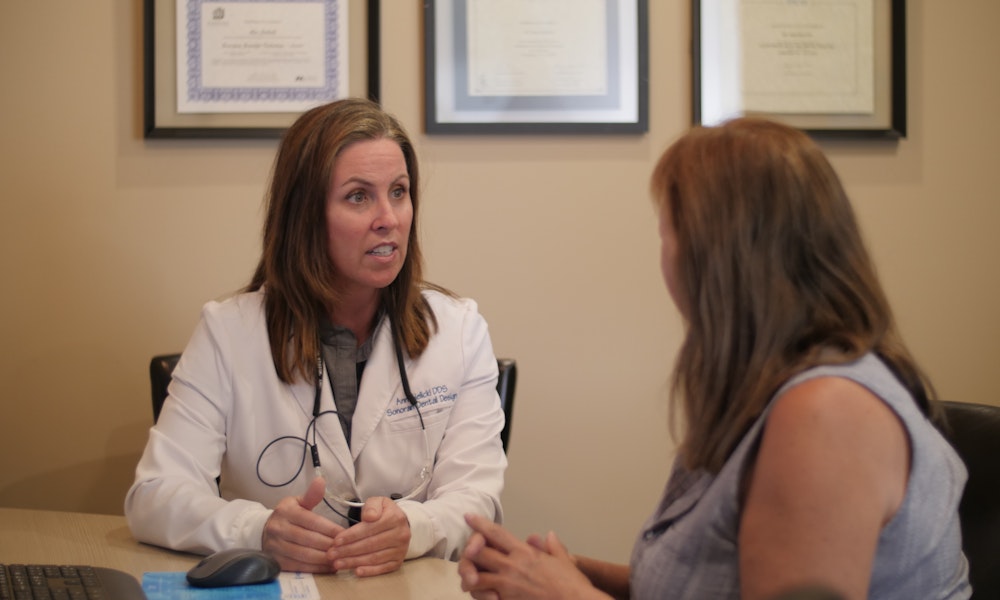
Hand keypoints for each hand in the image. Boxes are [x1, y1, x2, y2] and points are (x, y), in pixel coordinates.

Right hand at [262, 477, 344, 572]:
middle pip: (309, 539)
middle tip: (346, 549)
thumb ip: (311, 495)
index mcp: (286, 511)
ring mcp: (276, 546)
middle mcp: (279, 528)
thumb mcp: (297, 502)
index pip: (312, 521)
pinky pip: (298, 567)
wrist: (263, 530)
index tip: (345, 534)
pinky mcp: (276, 561)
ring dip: (324, 559)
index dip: (330, 529)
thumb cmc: (287, 515)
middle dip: (329, 545)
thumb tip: (321, 481)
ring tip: (340, 559)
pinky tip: (328, 567)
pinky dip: (316, 568)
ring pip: (304, 555)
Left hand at [327, 497, 410, 576]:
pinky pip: (383, 568)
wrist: (401, 524)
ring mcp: (400, 550)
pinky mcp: (398, 561)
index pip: (369, 528)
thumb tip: (369, 516)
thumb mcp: (378, 502)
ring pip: (374, 558)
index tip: (336, 541)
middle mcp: (400, 535)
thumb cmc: (384, 513)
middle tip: (331, 554)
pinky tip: (356, 571)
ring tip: (338, 563)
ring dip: (354, 562)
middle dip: (348, 550)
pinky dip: (369, 571)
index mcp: (395, 518)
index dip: (351, 536)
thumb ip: (372, 506)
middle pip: (370, 545)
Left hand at [458, 513, 604, 599]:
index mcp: (525, 552)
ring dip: (470, 577)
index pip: (496, 533)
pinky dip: (480, 596)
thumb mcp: (564, 561)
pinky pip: (484, 597)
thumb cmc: (571, 585)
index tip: (468, 517)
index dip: (480, 524)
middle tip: (467, 553)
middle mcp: (512, 565)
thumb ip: (553, 547)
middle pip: (479, 552)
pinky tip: (482, 596)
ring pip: (476, 577)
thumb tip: (549, 535)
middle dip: (469, 551)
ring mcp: (507, 585)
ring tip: (469, 579)